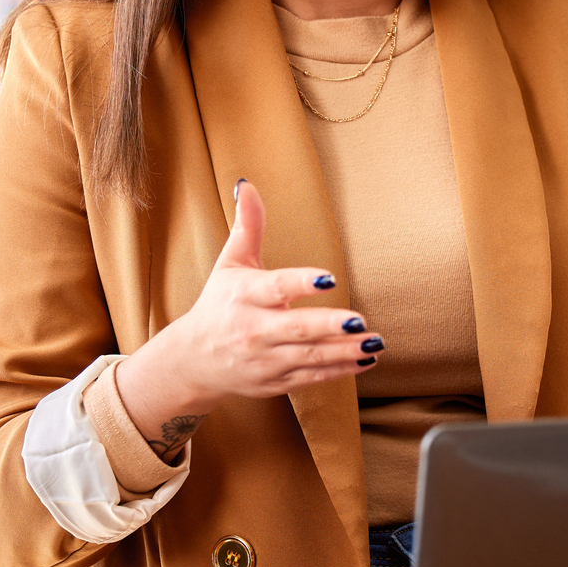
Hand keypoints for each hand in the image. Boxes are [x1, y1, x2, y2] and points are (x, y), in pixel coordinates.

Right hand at [116, 180, 382, 457]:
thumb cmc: (218, 304)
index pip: (274, 287)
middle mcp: (252, 329)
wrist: (193, 360)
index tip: (329, 278)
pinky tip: (365, 359)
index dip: (301, 283)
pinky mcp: (275, 381)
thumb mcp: (229, 263)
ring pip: (309, 356)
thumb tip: (247, 185)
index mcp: (243, 295)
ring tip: (374, 342)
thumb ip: (247, 226)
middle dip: (329, 325)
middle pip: (296, 328)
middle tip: (359, 319)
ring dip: (344, 351)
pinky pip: (311, 376)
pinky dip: (339, 370)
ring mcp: (265, 359)